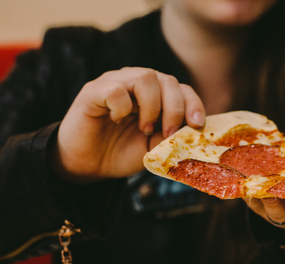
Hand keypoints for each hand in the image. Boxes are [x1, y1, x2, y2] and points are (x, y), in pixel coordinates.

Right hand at [52, 67, 204, 182]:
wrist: (88, 165)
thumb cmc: (121, 152)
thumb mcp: (154, 147)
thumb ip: (172, 136)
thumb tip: (193, 131)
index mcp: (155, 95)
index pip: (181, 88)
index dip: (193, 104)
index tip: (196, 125)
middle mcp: (136, 83)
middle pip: (167, 80)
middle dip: (175, 109)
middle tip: (168, 133)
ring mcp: (115, 83)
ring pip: (145, 77)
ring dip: (152, 107)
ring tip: (145, 128)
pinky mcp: (93, 90)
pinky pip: (115, 88)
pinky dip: (122, 106)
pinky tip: (117, 120)